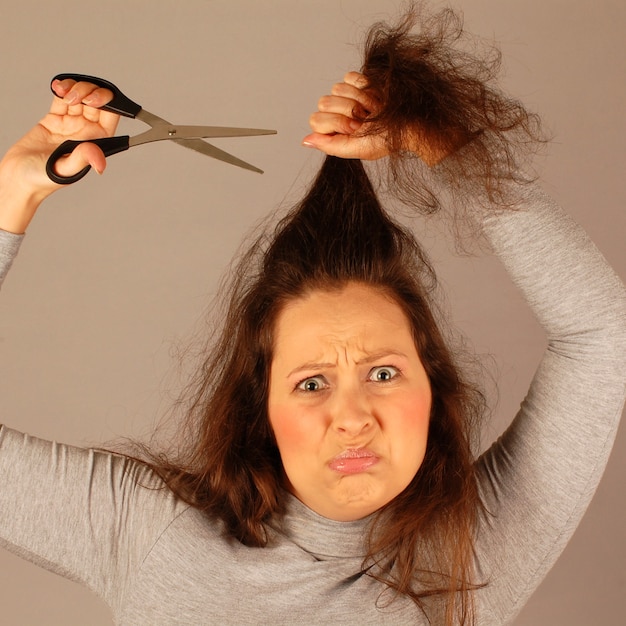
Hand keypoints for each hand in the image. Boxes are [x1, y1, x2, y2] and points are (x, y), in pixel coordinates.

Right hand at [0, 78, 118, 231]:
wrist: (18, 177)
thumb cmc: (43, 179)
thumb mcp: (65, 169)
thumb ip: (82, 159)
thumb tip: (101, 160)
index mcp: (95, 143)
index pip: (110, 117)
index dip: (108, 103)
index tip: (93, 99)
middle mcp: (86, 132)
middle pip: (98, 103)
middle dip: (90, 91)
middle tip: (77, 96)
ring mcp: (71, 124)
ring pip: (81, 97)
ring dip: (76, 88)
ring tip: (64, 94)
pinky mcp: (54, 119)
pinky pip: (62, 98)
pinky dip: (62, 88)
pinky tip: (58, 87)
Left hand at [302, 71, 465, 165]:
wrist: (409, 123)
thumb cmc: (386, 140)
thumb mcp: (358, 149)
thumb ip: (330, 146)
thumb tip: (306, 140)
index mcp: (332, 131)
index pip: (316, 119)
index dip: (336, 123)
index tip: (354, 129)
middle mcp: (336, 112)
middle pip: (324, 102)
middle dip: (347, 111)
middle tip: (364, 120)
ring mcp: (346, 96)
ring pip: (337, 87)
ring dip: (359, 100)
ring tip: (372, 110)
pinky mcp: (358, 81)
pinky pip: (350, 76)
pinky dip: (364, 86)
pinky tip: (374, 98)